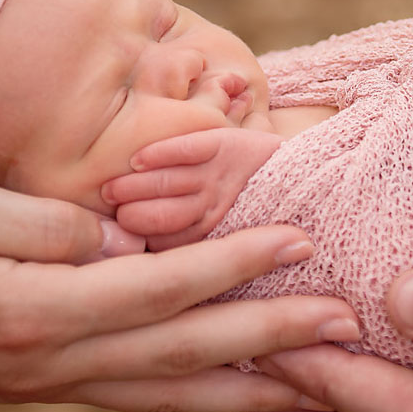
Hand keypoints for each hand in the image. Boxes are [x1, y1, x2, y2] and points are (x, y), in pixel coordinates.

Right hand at [0, 170, 358, 411]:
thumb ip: (41, 225)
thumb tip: (122, 239)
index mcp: (30, 312)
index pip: (158, 288)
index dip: (235, 263)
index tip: (301, 237)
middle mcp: (51, 363)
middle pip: (183, 353)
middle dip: (273, 338)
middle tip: (350, 324)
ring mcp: (49, 384)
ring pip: (170, 391)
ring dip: (251, 385)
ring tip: (322, 381)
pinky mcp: (44, 386)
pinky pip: (139, 395)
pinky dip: (199, 396)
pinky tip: (238, 392)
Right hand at [101, 128, 284, 249]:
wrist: (307, 179)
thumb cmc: (255, 212)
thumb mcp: (226, 237)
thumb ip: (185, 246)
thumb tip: (134, 265)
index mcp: (210, 239)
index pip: (162, 248)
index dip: (134, 244)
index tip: (112, 243)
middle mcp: (214, 211)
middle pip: (160, 218)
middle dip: (129, 215)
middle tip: (106, 216)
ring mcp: (220, 179)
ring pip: (169, 183)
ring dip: (135, 187)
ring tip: (109, 191)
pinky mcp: (227, 146)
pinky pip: (192, 148)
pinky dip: (163, 153)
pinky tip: (139, 160)